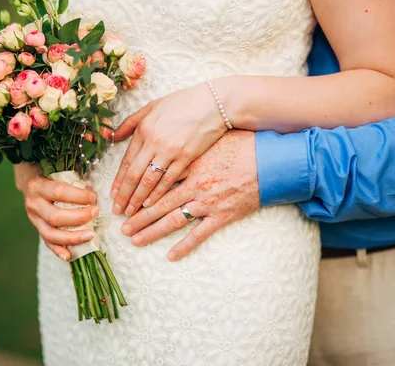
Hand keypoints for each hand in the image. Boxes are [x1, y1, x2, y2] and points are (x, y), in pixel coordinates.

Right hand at [17, 163, 98, 261]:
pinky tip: (69, 256)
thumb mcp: (57, 174)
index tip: (93, 197)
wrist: (30, 184)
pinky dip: (58, 250)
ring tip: (90, 235)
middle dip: (79, 217)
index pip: (59, 192)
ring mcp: (34, 219)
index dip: (78, 196)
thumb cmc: (51, 178)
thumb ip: (72, 182)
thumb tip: (93, 194)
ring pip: (50, 234)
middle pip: (55, 216)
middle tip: (95, 213)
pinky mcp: (37, 230)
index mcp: (38, 186)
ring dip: (72, 237)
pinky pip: (47, 243)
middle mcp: (33, 204)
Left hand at [111, 81, 227, 216]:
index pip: (126, 161)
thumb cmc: (184, 103)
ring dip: (138, 199)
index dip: (118, 181)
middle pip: (134, 175)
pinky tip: (151, 204)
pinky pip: (169, 180)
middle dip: (124, 195)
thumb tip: (113, 136)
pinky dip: (158, 194)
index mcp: (144, 129)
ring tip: (131, 212)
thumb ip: (131, 122)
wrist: (215, 103)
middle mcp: (154, 141)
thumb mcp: (153, 106)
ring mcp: (171, 151)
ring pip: (149, 181)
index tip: (112, 196)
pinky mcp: (187, 158)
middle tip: (118, 210)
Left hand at [120, 130, 259, 260]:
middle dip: (138, 216)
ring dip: (152, 231)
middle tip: (122, 226)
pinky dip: (184, 246)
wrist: (272, 160)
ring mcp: (208, 202)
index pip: (157, 180)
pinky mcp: (222, 215)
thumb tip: (168, 145)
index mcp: (190, 163)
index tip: (125, 200)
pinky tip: (170, 256)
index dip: (138, 192)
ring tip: (135, 240)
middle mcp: (195, 184)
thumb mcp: (212, 139)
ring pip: (173, 220)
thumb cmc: (243, 144)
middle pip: (159, 203)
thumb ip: (189, 145)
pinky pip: (200, 234)